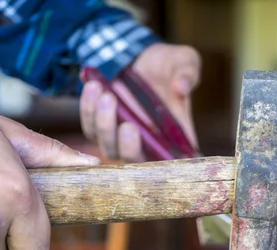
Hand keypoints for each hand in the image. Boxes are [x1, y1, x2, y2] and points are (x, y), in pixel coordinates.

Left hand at [80, 43, 200, 161]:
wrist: (139, 55)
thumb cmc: (168, 63)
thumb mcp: (185, 60)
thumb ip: (188, 73)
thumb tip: (182, 86)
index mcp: (175, 136)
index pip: (176, 162)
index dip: (171, 168)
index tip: (164, 155)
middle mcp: (148, 143)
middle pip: (136, 162)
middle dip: (129, 147)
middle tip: (128, 124)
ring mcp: (122, 137)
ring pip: (109, 148)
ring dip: (104, 124)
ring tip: (105, 93)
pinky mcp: (101, 126)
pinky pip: (90, 128)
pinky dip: (88, 110)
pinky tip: (93, 87)